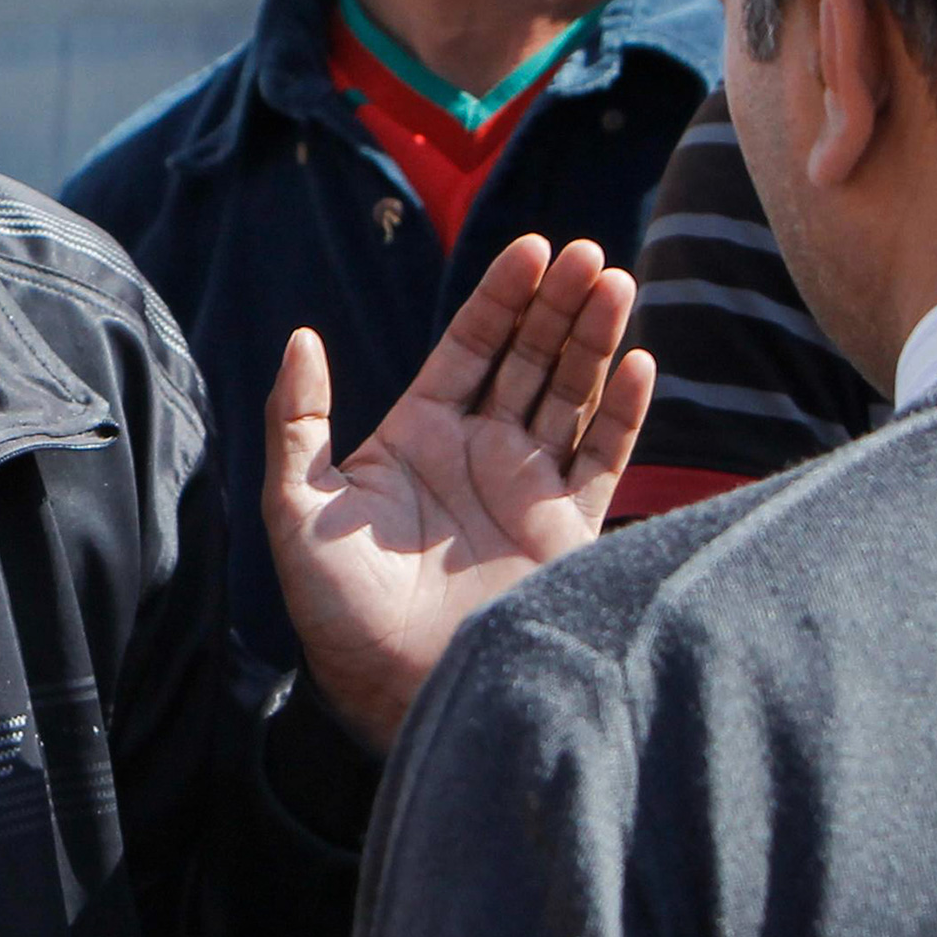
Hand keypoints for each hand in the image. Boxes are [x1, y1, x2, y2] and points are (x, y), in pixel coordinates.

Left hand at [266, 233, 650, 750]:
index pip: (470, 346)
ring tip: (616, 283)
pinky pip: (604, 459)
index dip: (502, 296)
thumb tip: (300, 338)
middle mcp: (480, 452)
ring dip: (596, 339)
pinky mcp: (567, 530)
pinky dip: (624, 413)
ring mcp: (528, 487)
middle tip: (583, 252)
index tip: (532, 247)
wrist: (393, 688)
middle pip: (530, 357)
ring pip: (572, 394)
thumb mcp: (297, 505)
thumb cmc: (336, 607)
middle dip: (557, 303)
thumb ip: (298, 420)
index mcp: (419, 435)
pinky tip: (640, 365)